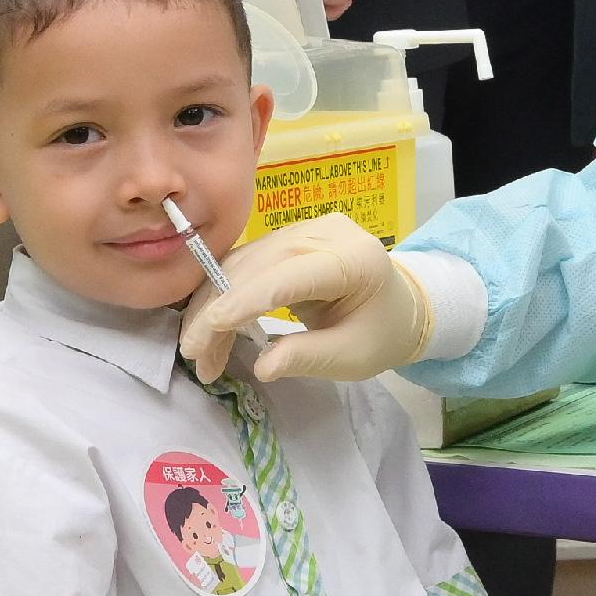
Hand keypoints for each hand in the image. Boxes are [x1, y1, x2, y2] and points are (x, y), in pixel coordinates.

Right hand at [179, 213, 435, 384]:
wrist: (401, 304)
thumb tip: (262, 367)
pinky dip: (222, 295)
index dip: (243, 301)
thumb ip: (308, 358)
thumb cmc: (381, 333)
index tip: (207, 332)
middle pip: (257, 266)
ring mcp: (304, 228)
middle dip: (217, 312)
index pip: (288, 275)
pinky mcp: (287, 235)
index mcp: (354, 259)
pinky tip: (209, 326)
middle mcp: (326, 232)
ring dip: (212, 306)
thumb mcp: (353, 357)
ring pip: (242, 262)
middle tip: (194, 356)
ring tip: (199, 351)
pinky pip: (245, 261)